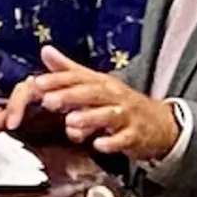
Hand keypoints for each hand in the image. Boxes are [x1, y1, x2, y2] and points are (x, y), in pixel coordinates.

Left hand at [0, 46, 179, 158]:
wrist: (158, 123)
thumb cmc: (120, 103)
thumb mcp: (95, 83)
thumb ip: (69, 70)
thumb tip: (46, 51)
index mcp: (101, 83)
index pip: (78, 78)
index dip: (58, 80)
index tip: (38, 83)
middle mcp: (114, 96)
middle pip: (92, 93)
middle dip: (70, 96)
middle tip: (49, 101)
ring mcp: (126, 116)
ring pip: (108, 114)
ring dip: (90, 118)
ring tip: (71, 122)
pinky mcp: (135, 135)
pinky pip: (124, 139)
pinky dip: (112, 142)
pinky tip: (98, 144)